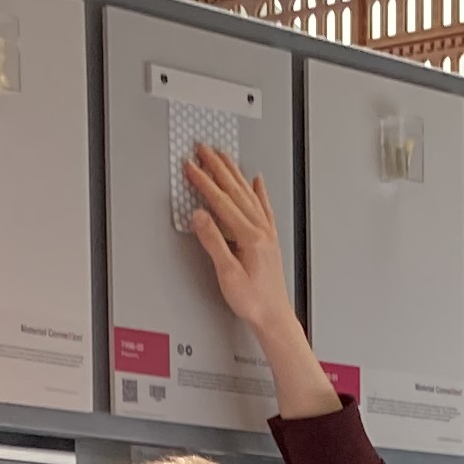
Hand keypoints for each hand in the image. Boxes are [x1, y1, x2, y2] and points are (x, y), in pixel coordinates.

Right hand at [181, 147, 341, 418]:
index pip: (220, 200)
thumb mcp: (226, 273)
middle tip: (203, 149)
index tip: (190, 165)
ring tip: (223, 155)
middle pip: (235, 189)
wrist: (273, 315)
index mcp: (249, 235)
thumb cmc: (252, 300)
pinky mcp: (269, 238)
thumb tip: (200, 217)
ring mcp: (266, 232)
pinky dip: (259, 190)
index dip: (203, 181)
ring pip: (248, 192)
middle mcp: (260, 229)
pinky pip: (264, 206)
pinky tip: (257, 180)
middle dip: (217, 167)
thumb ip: (213, 242)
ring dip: (234, 172)